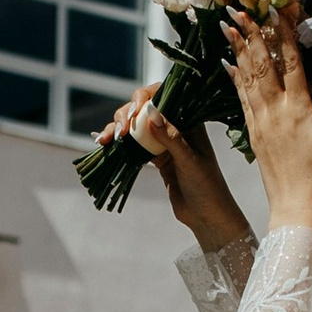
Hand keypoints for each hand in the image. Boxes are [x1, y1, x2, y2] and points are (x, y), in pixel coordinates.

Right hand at [100, 94, 248, 254]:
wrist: (206, 215)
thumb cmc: (206, 186)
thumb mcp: (189, 160)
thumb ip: (171, 137)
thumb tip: (151, 113)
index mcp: (190, 120)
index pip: (165, 95)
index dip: (145, 97)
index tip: (134, 111)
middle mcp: (176, 125)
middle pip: (145, 108)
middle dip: (127, 115)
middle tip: (120, 131)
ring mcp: (163, 140)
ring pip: (136, 126)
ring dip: (118, 129)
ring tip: (105, 139)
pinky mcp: (154, 156)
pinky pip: (133, 144)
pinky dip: (119, 144)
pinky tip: (106, 145)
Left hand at [228, 10, 311, 231]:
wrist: (295, 208)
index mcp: (298, 110)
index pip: (291, 63)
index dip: (284, 34)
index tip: (277, 11)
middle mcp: (275, 111)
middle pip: (262, 65)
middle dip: (252, 34)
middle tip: (240, 9)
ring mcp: (260, 121)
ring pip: (247, 78)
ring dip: (238, 50)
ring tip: (230, 27)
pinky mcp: (253, 133)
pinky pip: (241, 99)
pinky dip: (235, 78)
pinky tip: (229, 64)